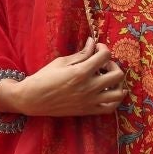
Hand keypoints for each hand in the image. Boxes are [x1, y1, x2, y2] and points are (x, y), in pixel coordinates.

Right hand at [11, 35, 126, 117]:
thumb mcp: (61, 62)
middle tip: (103, 64)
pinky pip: (110, 108)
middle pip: (118, 74)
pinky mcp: (88, 111)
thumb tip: (93, 43)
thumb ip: (81, 54)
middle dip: (113, 65)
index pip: (105, 56)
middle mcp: (89, 87)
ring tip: (108, 78)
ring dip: (118, 83)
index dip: (104, 48)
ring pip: (119, 93)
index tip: (97, 48)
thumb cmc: (44, 77)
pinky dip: (115, 99)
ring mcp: (90, 101)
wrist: (33, 99)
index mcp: (81, 72)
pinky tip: (109, 92)